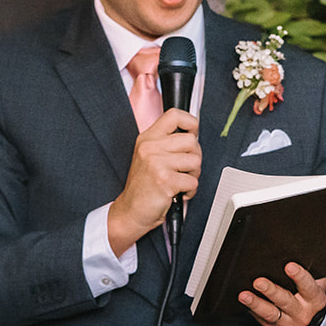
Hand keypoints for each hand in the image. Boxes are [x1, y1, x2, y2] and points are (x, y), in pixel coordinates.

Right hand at [107, 108, 201, 254]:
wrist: (130, 211)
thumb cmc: (143, 186)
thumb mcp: (148, 156)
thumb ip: (166, 143)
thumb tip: (193, 134)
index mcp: (147, 138)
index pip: (174, 115)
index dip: (190, 123)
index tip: (192, 134)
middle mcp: (150, 147)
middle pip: (191, 141)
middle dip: (194, 157)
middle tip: (183, 169)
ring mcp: (157, 163)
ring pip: (195, 161)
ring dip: (193, 175)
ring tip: (179, 181)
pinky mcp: (165, 181)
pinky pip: (193, 181)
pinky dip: (189, 191)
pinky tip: (177, 193)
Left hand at [239, 262, 325, 325]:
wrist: (312, 320)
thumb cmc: (311, 295)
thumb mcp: (316, 283)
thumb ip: (309, 271)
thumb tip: (290, 252)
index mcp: (314, 299)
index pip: (308, 286)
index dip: (299, 276)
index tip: (289, 266)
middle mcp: (302, 312)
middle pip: (285, 301)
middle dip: (271, 291)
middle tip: (258, 282)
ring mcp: (288, 322)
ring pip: (270, 314)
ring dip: (256, 304)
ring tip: (244, 295)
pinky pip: (261, 318)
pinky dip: (252, 309)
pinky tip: (243, 301)